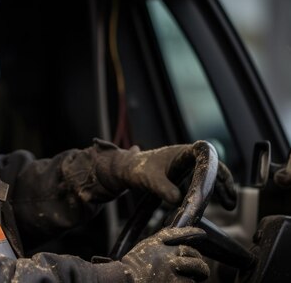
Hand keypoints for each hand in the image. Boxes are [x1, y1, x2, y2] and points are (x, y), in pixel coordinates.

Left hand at [96, 141, 236, 209]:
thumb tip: (178, 200)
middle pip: (212, 167)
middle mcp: (188, 157)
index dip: (217, 168)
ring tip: (228, 205)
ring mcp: (187, 166)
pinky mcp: (184, 176)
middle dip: (224, 183)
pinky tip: (211, 204)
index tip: (223, 182)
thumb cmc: (137, 169)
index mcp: (182, 152)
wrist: (126, 169)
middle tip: (230, 202)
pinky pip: (201, 183)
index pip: (206, 155)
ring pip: (209, 175)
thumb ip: (163, 188)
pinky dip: (208, 192)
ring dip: (219, 189)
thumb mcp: (149, 179)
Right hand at [121, 226, 208, 281]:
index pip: (181, 234)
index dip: (194, 233)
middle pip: (194, 255)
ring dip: (195, 275)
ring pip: (196, 271)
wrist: (125, 280)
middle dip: (199, 262)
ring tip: (190, 278)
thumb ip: (161, 240)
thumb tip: (177, 235)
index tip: (202, 234)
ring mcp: (173, 271)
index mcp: (159, 244)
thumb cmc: (132, 266)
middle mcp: (169, 256)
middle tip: (200, 269)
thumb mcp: (145, 246)